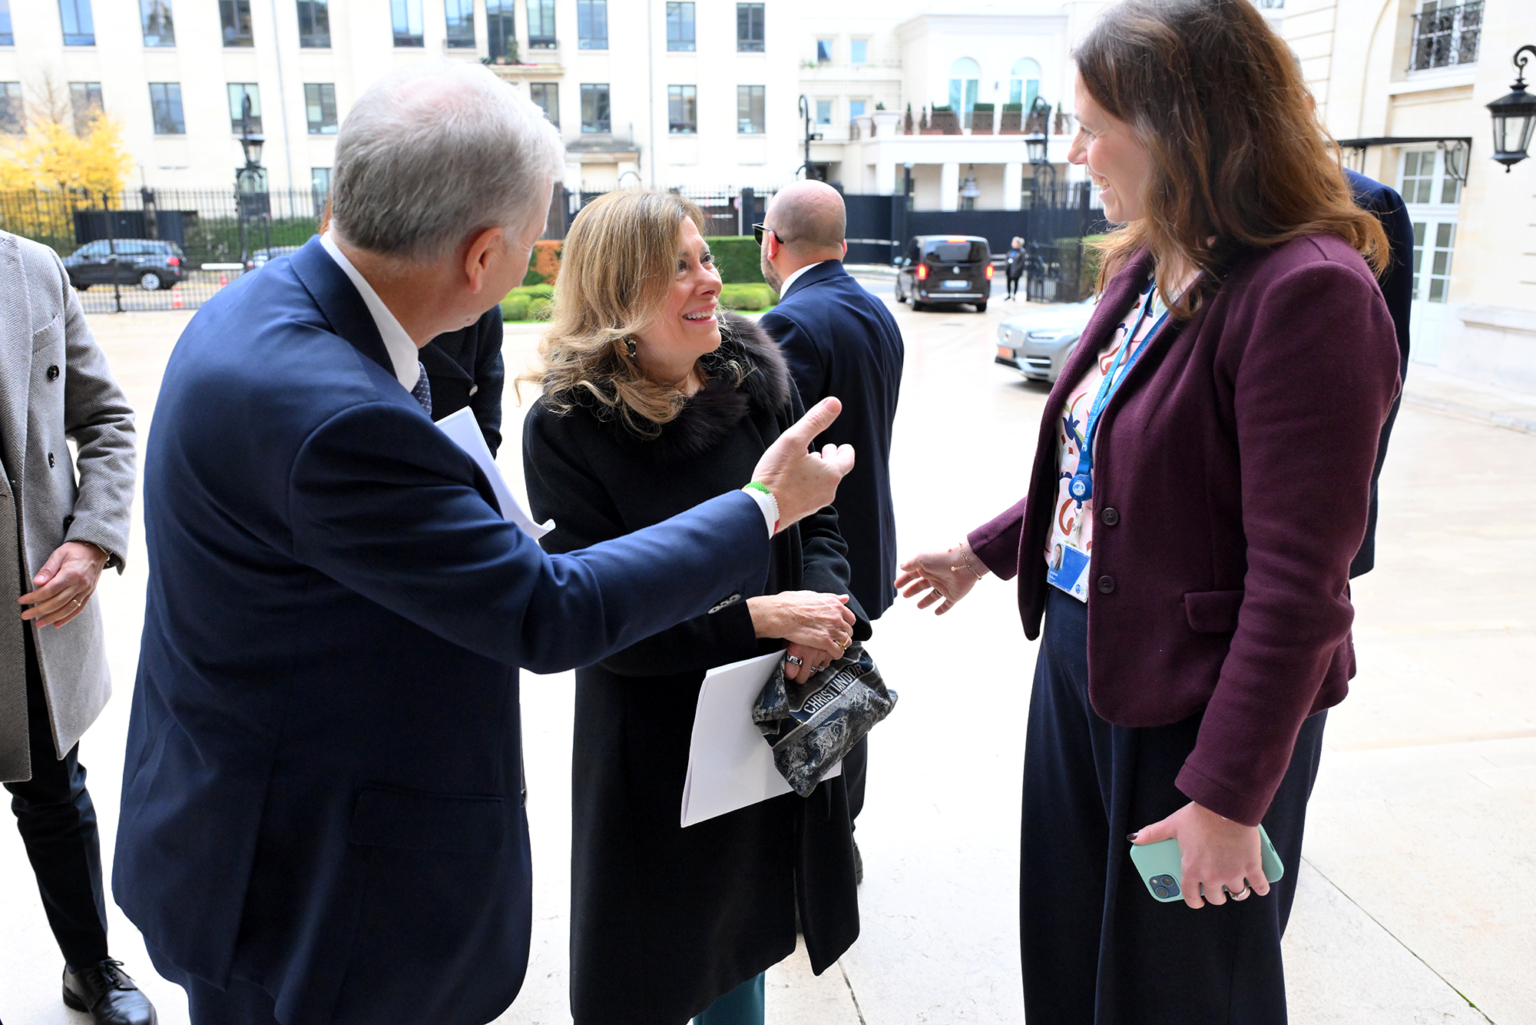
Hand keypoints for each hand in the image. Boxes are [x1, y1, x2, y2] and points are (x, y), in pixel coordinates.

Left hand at [19, 541, 109, 628]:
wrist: (96, 549)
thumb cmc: (75, 550)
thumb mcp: (59, 554)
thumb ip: (48, 569)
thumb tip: (37, 582)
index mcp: (71, 574)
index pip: (49, 590)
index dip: (34, 597)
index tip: (22, 600)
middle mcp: (80, 584)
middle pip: (57, 602)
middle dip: (40, 611)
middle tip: (26, 615)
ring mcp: (86, 590)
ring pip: (68, 609)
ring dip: (52, 618)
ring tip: (39, 623)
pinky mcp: (89, 593)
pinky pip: (78, 608)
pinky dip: (68, 618)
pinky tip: (57, 623)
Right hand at [747, 591, 854, 681]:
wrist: (781, 614)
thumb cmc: (791, 603)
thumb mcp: (813, 594)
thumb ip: (831, 598)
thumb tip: (844, 598)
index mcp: (834, 604)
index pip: (850, 618)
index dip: (844, 624)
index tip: (839, 628)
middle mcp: (836, 616)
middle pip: (848, 631)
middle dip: (842, 636)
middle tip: (834, 639)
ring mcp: (832, 629)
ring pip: (846, 642)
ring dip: (840, 646)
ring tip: (832, 648)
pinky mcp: (825, 641)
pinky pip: (838, 652)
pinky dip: (836, 655)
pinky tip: (830, 655)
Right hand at [750, 398, 854, 529]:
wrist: (762, 509)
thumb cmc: (777, 474)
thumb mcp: (794, 440)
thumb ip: (815, 421)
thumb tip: (835, 403)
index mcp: (831, 473)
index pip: (848, 459)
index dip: (844, 450)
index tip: (838, 446)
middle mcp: (828, 491)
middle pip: (835, 471)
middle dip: (828, 459)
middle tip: (819, 451)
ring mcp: (816, 503)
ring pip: (823, 483)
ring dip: (816, 472)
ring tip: (802, 464)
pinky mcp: (803, 512)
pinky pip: (811, 494)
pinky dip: (806, 484)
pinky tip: (792, 480)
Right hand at [896, 540, 986, 614]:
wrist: (965, 564)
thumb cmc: (942, 558)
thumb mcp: (922, 557)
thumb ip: (911, 563)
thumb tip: (902, 567)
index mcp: (927, 567)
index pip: (912, 575)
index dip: (904, 580)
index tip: (896, 586)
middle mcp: (935, 577)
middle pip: (921, 585)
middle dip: (913, 590)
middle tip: (904, 595)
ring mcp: (945, 586)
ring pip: (933, 596)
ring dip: (926, 601)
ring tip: (919, 606)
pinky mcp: (954, 595)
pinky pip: (947, 604)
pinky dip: (942, 609)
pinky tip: (936, 613)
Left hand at [1131, 801, 1268, 909]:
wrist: (1226, 807)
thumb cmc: (1198, 816)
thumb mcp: (1172, 825)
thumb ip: (1153, 834)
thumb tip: (1135, 838)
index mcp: (1192, 870)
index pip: (1191, 897)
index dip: (1195, 901)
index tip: (1198, 901)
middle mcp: (1212, 876)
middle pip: (1216, 898)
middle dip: (1216, 894)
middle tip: (1218, 885)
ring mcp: (1233, 873)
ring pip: (1237, 893)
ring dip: (1238, 890)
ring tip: (1238, 882)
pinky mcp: (1252, 867)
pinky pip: (1259, 886)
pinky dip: (1260, 887)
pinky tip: (1258, 885)